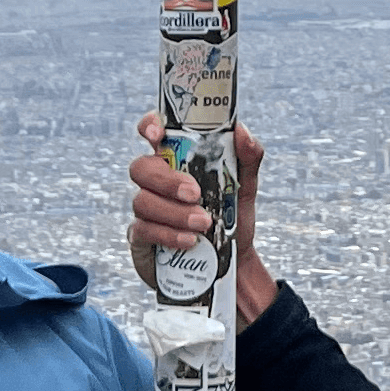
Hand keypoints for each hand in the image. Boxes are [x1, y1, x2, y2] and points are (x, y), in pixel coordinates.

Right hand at [127, 116, 272, 323]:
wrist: (233, 264)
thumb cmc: (232, 219)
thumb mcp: (245, 188)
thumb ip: (248, 158)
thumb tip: (242, 133)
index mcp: (177, 160)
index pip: (153, 132)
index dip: (149, 126)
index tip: (157, 134)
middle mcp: (156, 181)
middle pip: (141, 167)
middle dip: (167, 180)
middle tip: (196, 193)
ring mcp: (146, 209)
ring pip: (143, 200)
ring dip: (174, 212)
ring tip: (203, 224)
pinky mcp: (142, 238)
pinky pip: (143, 230)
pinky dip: (168, 234)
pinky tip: (190, 241)